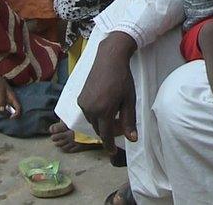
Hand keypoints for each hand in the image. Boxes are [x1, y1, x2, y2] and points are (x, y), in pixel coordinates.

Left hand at [0, 74, 21, 118]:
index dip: (17, 115)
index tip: (10, 117)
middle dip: (0, 109)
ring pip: (2, 110)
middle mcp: (10, 101)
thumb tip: (2, 110)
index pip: (19, 109)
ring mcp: (5, 101)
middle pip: (8, 112)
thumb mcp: (0, 90)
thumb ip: (1, 100)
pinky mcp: (0, 101)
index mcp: (13, 98)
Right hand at [77, 32, 137, 153]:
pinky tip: (106, 105)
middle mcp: (89, 110)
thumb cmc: (123, 79)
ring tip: (115, 112)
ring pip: (93, 121)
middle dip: (109, 131)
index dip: (109, 145)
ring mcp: (83, 104)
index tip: (112, 153)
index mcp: (103, 111)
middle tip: (122, 124)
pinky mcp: (79, 98)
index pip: (105, 135)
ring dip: (102, 122)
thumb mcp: (129, 100)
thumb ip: (129, 121)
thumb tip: (132, 139)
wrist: (109, 59)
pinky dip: (96, 114)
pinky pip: (88, 113)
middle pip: (99, 129)